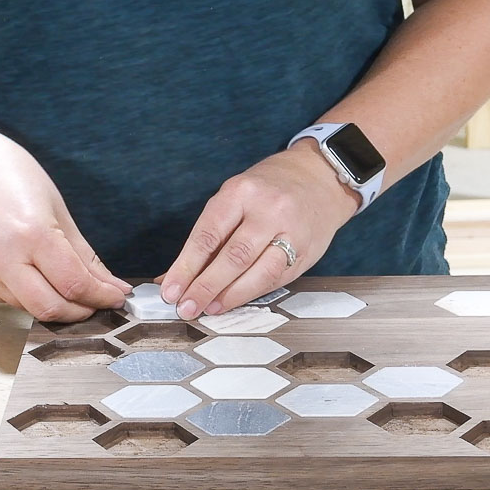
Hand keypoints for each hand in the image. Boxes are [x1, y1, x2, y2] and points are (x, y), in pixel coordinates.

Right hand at [0, 133, 130, 321]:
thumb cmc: (12, 178)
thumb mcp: (58, 210)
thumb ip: (85, 256)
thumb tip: (112, 287)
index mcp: (31, 234)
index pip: (74, 284)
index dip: (101, 297)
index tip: (116, 298)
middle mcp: (1, 258)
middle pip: (50, 308)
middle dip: (80, 312)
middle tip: (96, 303)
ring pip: (29, 307)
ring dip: (54, 303)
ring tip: (65, 284)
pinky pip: (8, 300)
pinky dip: (27, 294)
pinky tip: (30, 272)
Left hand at [159, 142, 359, 318]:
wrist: (319, 180)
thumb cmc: (268, 191)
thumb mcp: (235, 198)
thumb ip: (210, 236)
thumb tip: (176, 276)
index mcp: (241, 191)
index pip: (208, 234)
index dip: (186, 267)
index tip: (170, 290)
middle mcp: (268, 209)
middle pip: (234, 256)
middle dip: (205, 286)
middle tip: (186, 307)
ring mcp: (291, 232)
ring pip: (259, 272)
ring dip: (230, 295)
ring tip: (209, 309)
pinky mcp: (306, 252)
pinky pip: (276, 279)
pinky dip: (251, 293)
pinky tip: (233, 300)